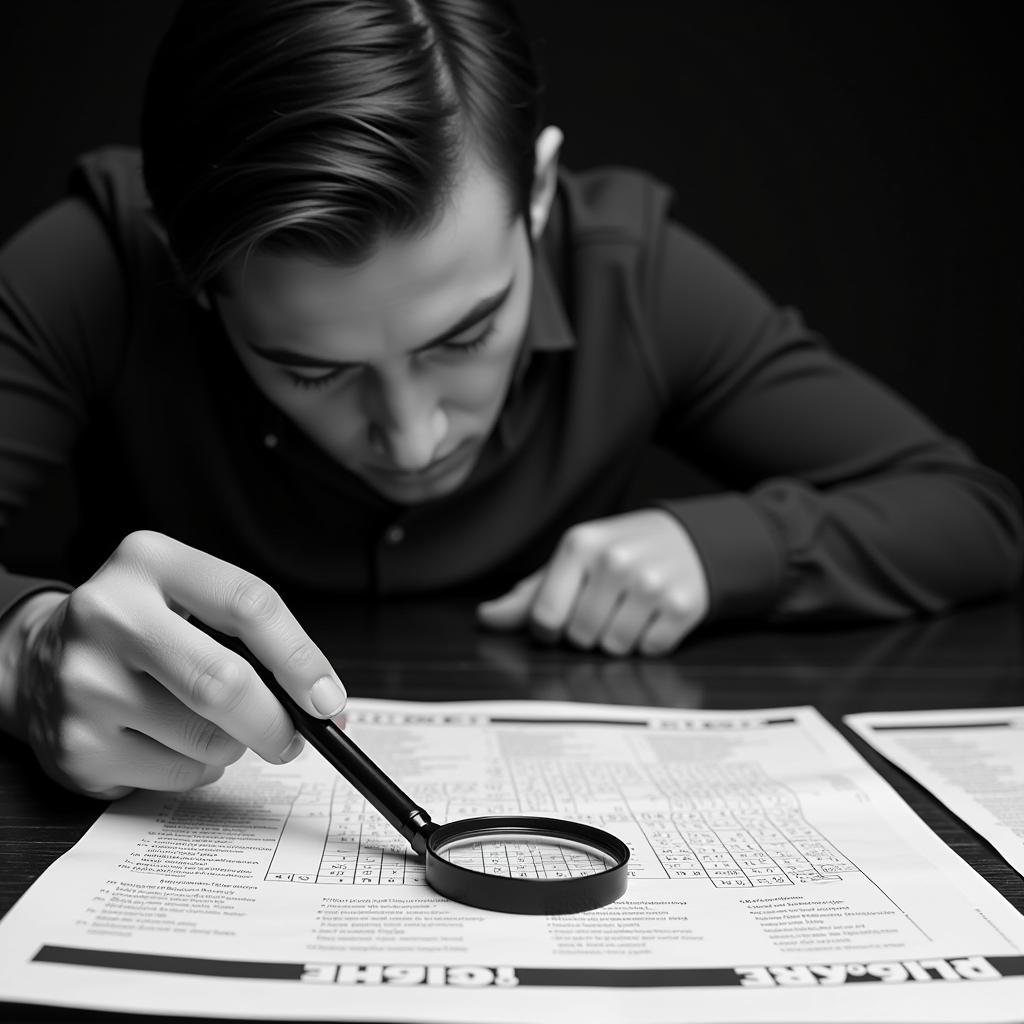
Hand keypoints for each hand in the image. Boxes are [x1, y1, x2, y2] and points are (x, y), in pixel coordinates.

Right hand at [9, 531, 346, 798]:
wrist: (38, 659)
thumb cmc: (137, 627)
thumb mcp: (183, 596)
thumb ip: (247, 631)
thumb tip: (319, 697)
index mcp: (149, 563)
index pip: (248, 603)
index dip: (300, 657)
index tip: (328, 697)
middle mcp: (109, 616)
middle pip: (223, 683)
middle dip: (274, 722)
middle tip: (293, 736)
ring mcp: (86, 684)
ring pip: (206, 740)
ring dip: (232, 745)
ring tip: (209, 724)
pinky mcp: (78, 745)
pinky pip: (176, 775)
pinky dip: (197, 768)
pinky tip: (169, 741)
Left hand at [476, 510, 708, 655]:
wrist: (689, 539)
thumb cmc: (621, 551)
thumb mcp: (574, 561)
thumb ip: (529, 594)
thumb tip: (487, 618)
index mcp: (579, 545)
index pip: (545, 616)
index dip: (549, 628)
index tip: (562, 615)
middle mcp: (615, 561)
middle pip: (579, 637)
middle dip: (587, 632)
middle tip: (604, 607)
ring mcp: (651, 583)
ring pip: (614, 648)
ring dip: (619, 639)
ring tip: (629, 609)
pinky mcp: (682, 605)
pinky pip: (649, 650)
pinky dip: (650, 642)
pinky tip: (653, 615)